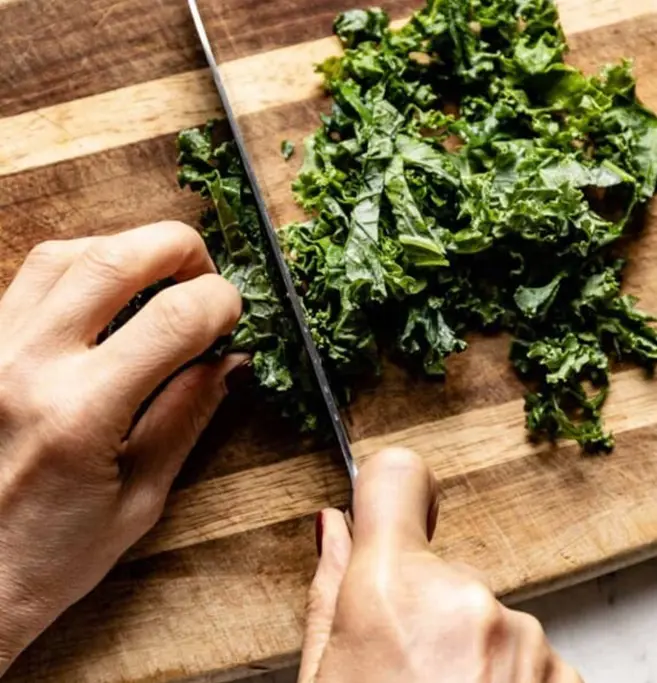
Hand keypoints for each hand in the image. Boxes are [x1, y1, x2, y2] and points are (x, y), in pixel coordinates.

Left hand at [0, 222, 241, 673]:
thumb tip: (229, 360)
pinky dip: (80, 266)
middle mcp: (26, 366)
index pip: (173, 319)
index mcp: (80, 414)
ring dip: (127, 250)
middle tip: (205, 274)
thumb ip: (187, 416)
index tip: (235, 314)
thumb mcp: (140, 498)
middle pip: (114, 259)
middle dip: (179, 249)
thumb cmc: (48, 556)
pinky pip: (29, 278)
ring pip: (65, 253)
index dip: (220, 302)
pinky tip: (105, 292)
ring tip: (159, 277)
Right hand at [300, 449, 581, 682]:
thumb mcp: (323, 678)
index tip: (389, 511)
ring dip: (467, 648)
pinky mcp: (565, 674)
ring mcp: (524, 639)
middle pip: (439, 567)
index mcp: (393, 591)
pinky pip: (524, 651)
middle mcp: (467, 601)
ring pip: (482, 613)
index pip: (396, 476)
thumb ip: (329, 593)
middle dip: (422, 607)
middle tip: (404, 670)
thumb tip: (333, 528)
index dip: (386, 486)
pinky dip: (505, 678)